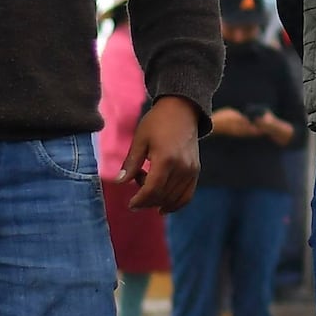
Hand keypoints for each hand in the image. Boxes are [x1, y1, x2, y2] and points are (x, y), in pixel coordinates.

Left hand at [123, 98, 202, 212]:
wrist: (182, 109)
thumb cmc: (157, 122)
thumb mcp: (140, 140)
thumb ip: (131, 164)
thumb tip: (120, 183)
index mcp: (166, 159)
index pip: (152, 190)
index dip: (140, 201)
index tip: (130, 204)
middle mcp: (182, 167)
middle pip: (162, 196)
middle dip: (147, 200)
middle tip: (137, 187)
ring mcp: (191, 170)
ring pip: (174, 198)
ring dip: (158, 200)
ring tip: (148, 185)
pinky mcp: (195, 171)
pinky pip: (187, 195)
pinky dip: (175, 203)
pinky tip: (163, 206)